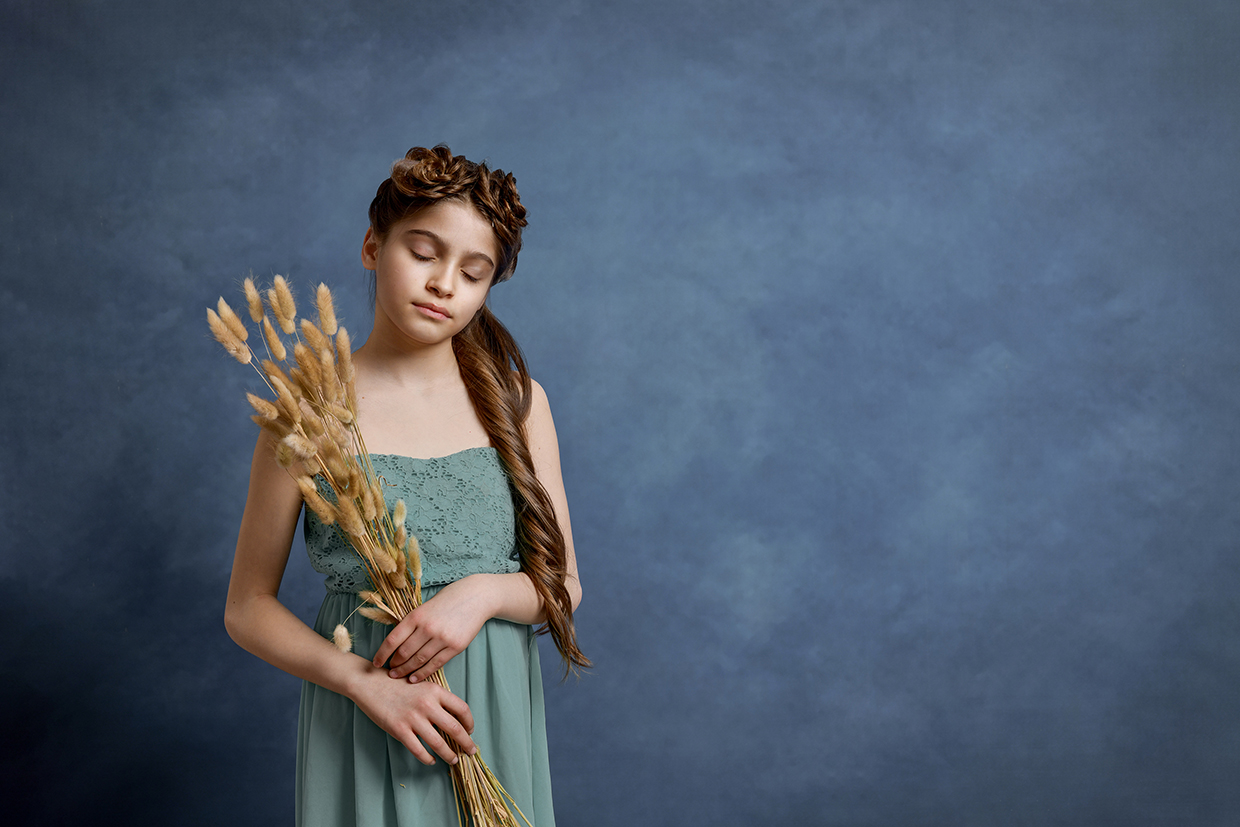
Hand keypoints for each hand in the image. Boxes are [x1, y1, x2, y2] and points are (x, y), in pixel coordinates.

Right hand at [350, 662, 476, 764]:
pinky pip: (418, 750)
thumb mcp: (422, 684)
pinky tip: (431, 760)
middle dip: (466, 743)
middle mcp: (427, 704)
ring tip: (454, 759)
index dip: (470, 722)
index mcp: (435, 691)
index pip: (462, 709)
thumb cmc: (397, 684)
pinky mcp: (399, 729)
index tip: (471, 730)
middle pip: (455, 728)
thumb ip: (437, 698)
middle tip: (471, 751)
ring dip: (450, 754)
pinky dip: (428, 758)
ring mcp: (413, 718)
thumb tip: (454, 718)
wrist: (370, 684)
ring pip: (439, 743)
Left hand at [373, 576, 492, 682]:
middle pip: (404, 653)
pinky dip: (423, 673)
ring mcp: (442, 638)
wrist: (476, 597)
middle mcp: (427, 628)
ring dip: (406, 671)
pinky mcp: (455, 647)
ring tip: (399, 676)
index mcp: (416, 616)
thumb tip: (396, 644)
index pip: (393, 640)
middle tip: (389, 672)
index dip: (382, 654)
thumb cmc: (448, 600)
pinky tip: (415, 678)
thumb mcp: (425, 607)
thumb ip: (412, 623)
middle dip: (394, 665)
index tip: (376, 663)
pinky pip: (435, 664)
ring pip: (418, 661)